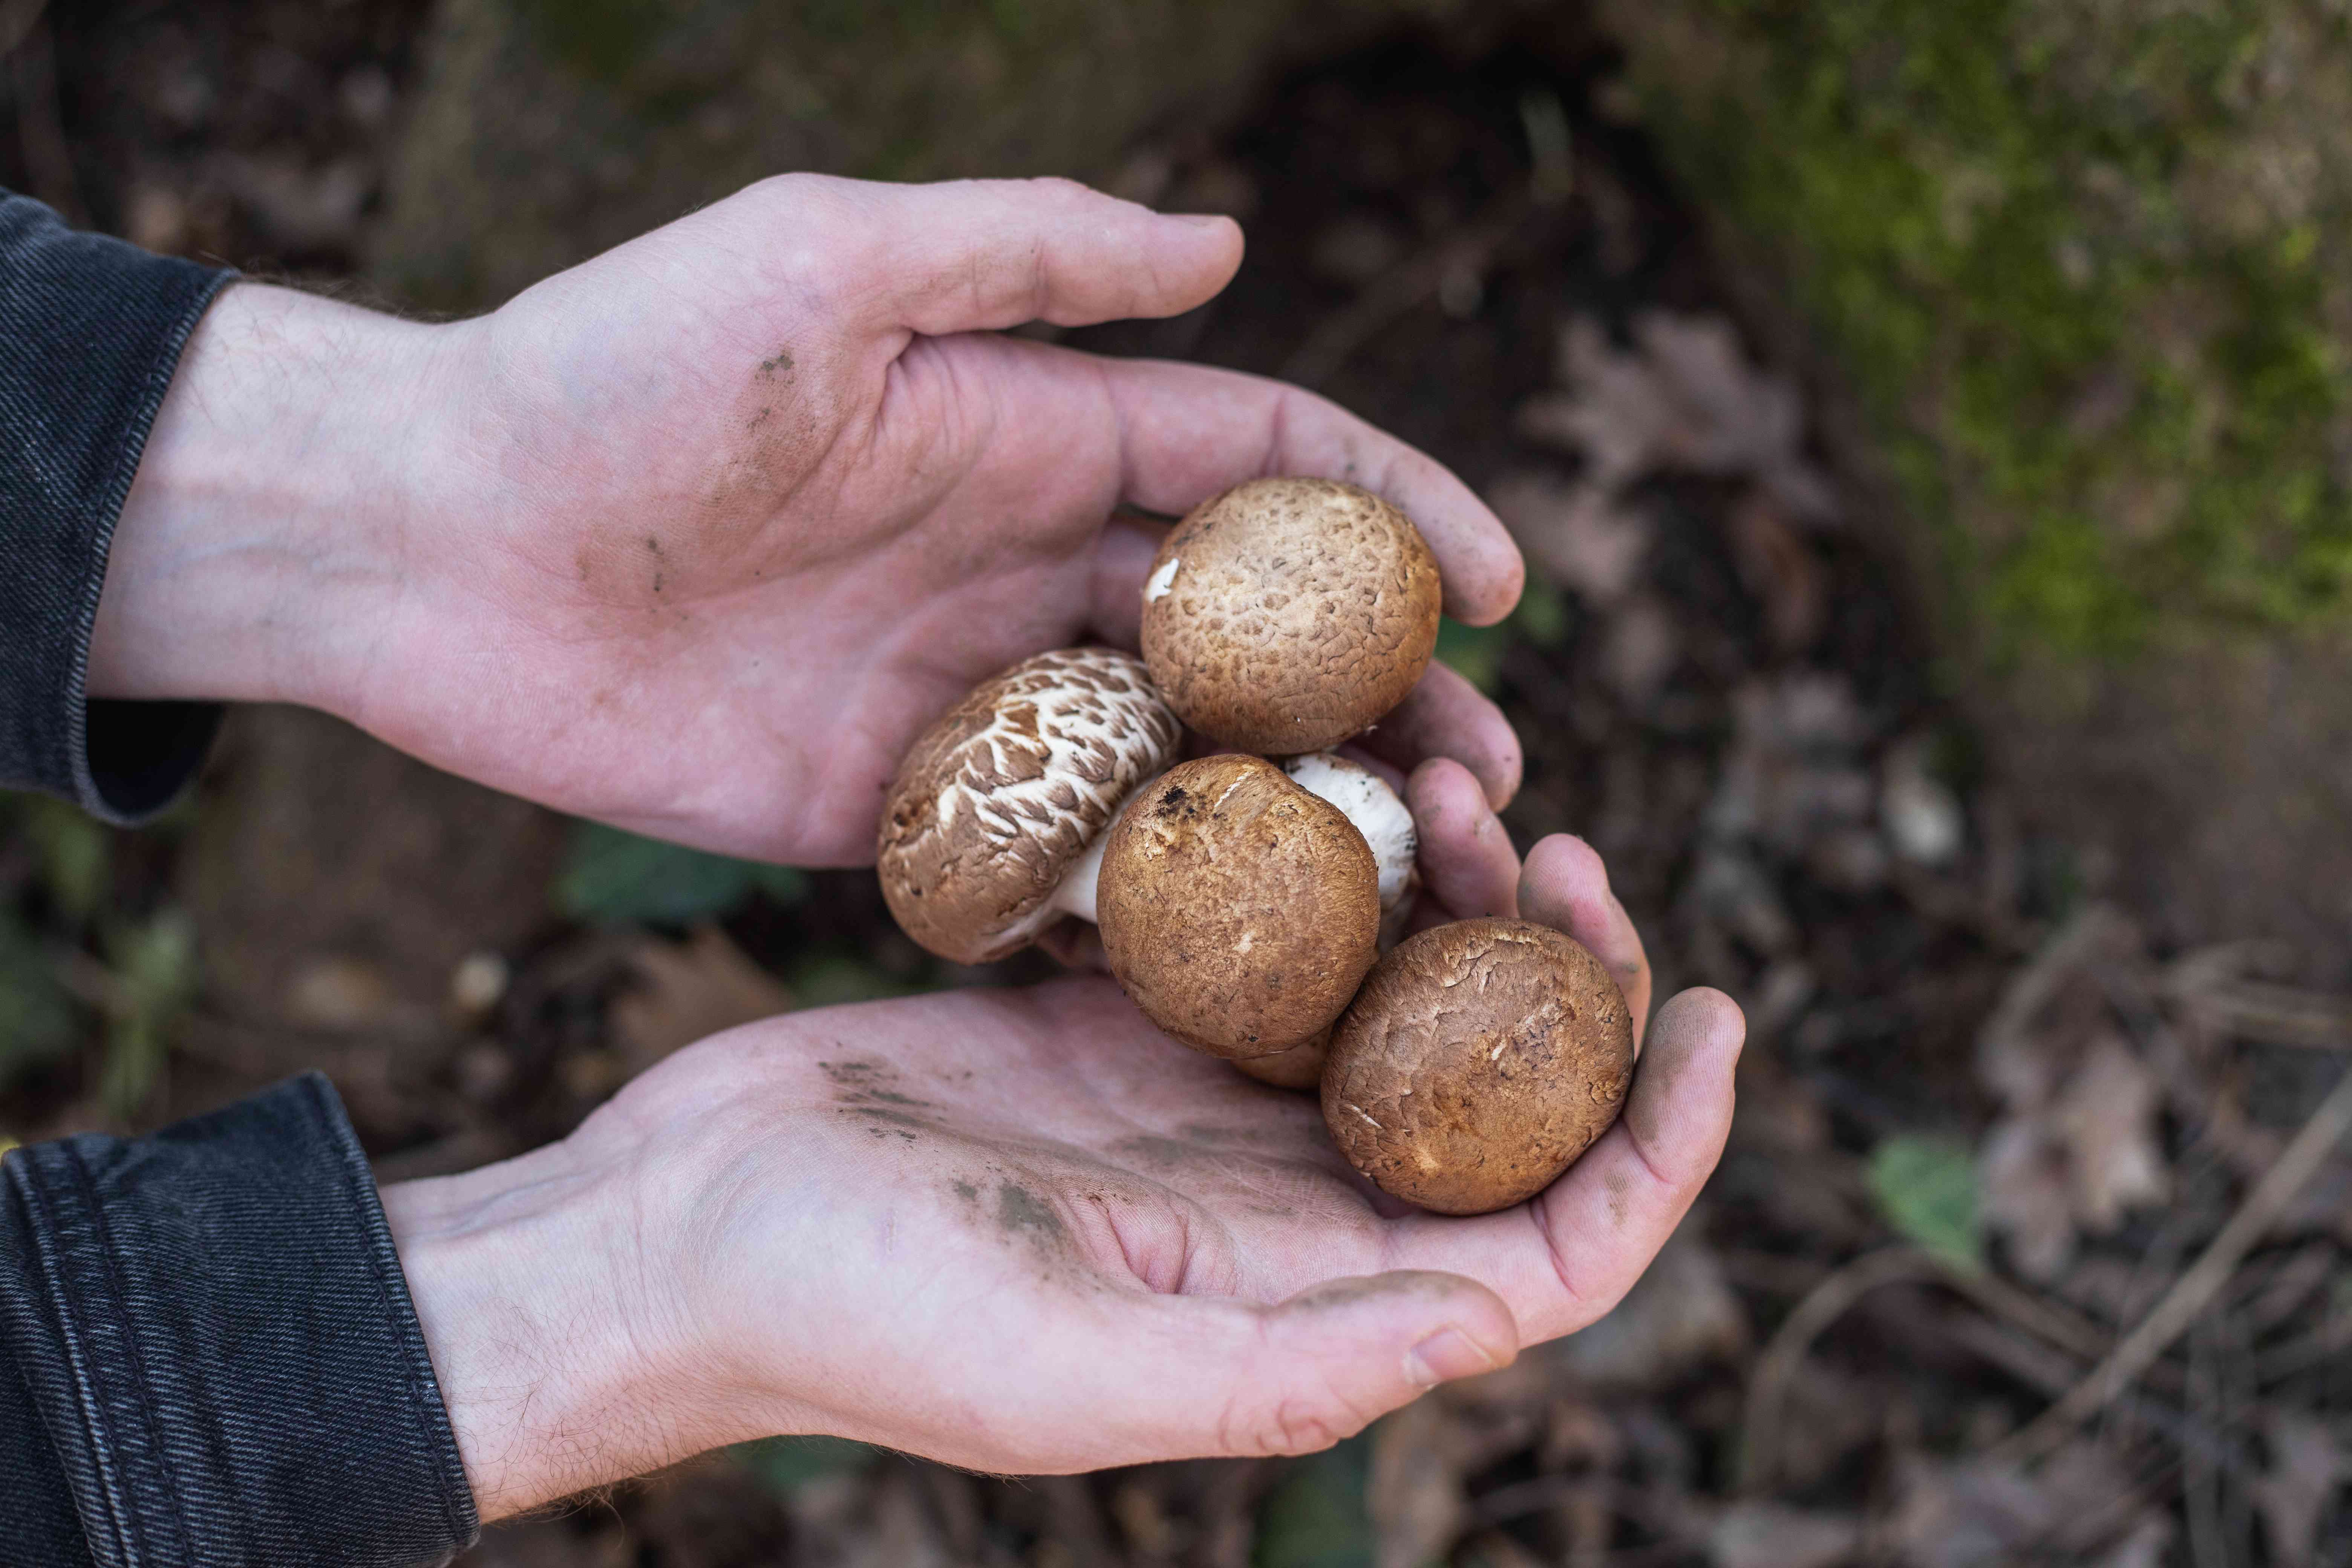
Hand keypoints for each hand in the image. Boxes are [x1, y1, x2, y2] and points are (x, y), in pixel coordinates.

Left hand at [90, 176, 1525, 863]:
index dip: (1396, 512)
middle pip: (1251, 638)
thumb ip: (1030, 254)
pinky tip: (1244, 952)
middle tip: (1494, 778)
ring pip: (1174, 759)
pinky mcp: (893, 808)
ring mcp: (968, 695)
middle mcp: (1023, 566)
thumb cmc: (613, 371)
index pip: (1263, 469)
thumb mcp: (825, 258)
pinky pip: (1045, 860)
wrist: (433, 539)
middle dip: (1387, 696)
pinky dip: (1142, 899)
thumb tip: (1226, 244)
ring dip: (1301, 814)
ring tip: (1418, 875)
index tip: (1506, 584)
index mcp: (1032, 430)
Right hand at [382, 836, 1735, 1516]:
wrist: (679, 1232)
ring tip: (1456, 778)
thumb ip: (1284, 1370)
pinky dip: (1323, 862)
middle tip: (1559, 834)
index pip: (1548, 1245)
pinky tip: (1335, 775)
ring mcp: (1195, 1113)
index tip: (1718, 1010)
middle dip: (1563, 979)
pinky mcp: (1115, 1025)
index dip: (1660, 1147)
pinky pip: (1265, 936)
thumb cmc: (847, 1322)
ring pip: (1390, 999)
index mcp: (1296, 1305)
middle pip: (1489, 1100)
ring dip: (1450, 897)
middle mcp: (1272, 1216)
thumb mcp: (1071, 1372)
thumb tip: (1491, 1320)